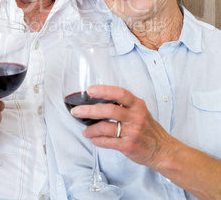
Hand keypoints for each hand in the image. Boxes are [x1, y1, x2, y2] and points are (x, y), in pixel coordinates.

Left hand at [72, 85, 220, 198]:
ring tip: (85, 130)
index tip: (90, 90)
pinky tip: (93, 138)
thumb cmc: (147, 128)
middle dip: (89, 110)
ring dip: (91, 129)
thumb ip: (124, 105)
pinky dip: (97, 140)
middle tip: (76, 111)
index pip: (120, 94)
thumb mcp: (140, 110)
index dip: (104, 90)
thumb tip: (98, 100)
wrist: (162, 149)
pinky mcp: (128, 146)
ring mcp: (132, 132)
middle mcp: (135, 117)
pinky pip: (108, 142)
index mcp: (137, 105)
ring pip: (106, 128)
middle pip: (109, 110)